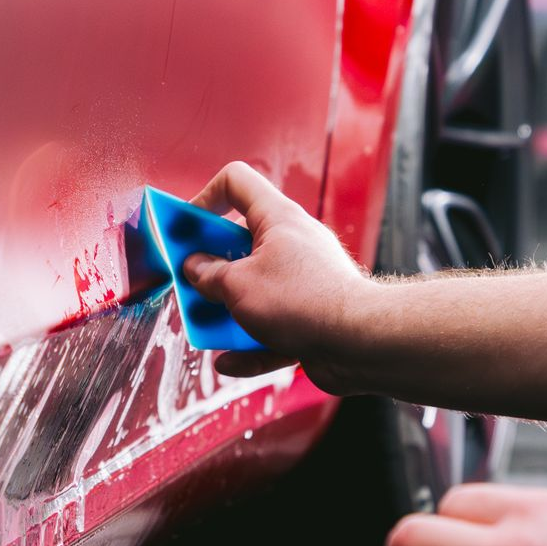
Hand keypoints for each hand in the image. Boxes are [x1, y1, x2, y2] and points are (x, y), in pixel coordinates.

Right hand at [180, 161, 375, 385]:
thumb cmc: (305, 302)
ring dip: (227, 311)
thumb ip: (208, 275)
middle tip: (189, 284)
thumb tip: (195, 268)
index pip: (235, 183)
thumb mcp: (238, 285)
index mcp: (277, 219)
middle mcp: (292, 244)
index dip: (204, 198)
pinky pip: (272, 328)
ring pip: (254, 291)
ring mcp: (303, 281)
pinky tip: (228, 362)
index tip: (185, 230)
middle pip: (240, 244)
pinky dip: (249, 344)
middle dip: (210, 267)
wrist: (361, 343)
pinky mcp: (310, 317)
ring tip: (205, 329)